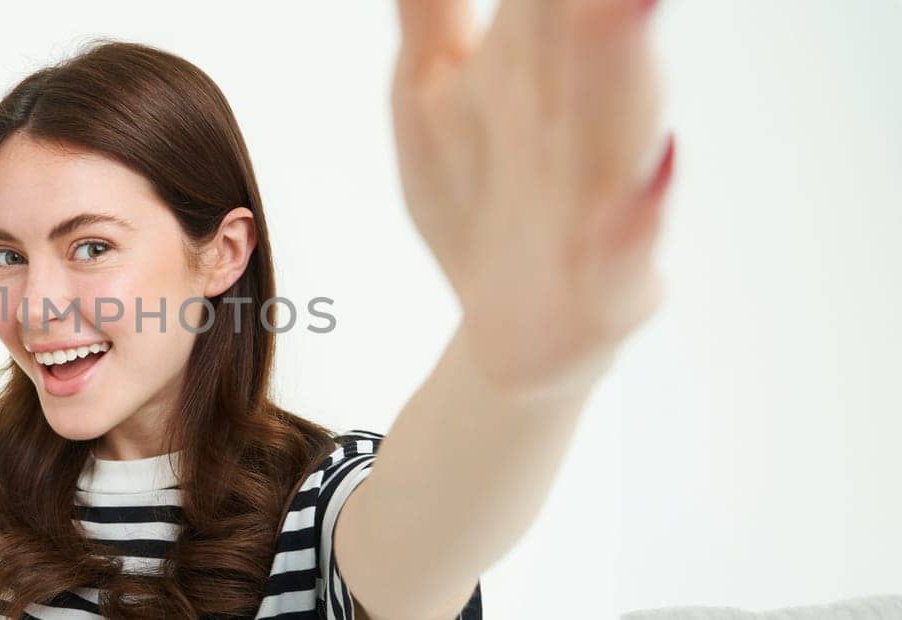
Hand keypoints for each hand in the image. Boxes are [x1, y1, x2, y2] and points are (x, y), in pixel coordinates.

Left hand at [391, 0, 673, 392]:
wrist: (508, 327)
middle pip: (589, 30)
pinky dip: (638, 219)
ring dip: (622, 66)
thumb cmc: (478, 190)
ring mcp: (601, 197)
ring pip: (620, 125)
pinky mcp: (611, 280)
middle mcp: (577, 114)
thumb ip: (430, 1)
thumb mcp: (432, 83)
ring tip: (621, 3)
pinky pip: (628, 249)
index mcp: (535, 60)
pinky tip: (645, 186)